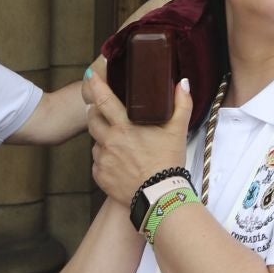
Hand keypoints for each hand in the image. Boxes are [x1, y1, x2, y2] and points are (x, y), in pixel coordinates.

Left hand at [83, 69, 192, 204]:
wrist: (159, 196)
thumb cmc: (168, 161)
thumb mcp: (178, 129)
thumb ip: (181, 103)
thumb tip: (183, 83)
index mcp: (125, 126)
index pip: (104, 100)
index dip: (95, 86)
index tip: (91, 76)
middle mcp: (110, 141)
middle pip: (93, 119)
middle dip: (95, 112)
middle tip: (104, 110)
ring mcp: (103, 159)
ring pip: (95, 141)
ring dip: (103, 137)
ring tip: (119, 141)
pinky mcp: (99, 176)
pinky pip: (97, 162)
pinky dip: (105, 158)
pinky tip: (119, 161)